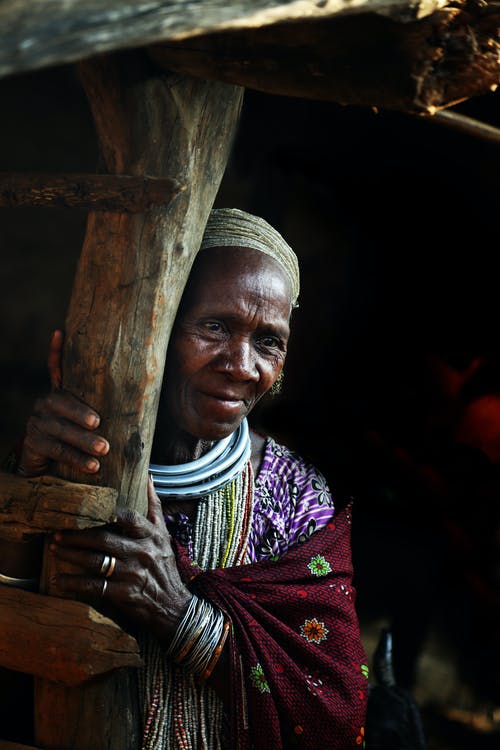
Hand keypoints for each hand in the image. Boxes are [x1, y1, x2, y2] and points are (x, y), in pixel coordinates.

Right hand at [17, 330, 109, 475]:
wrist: (51, 468)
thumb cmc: (82, 440)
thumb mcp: (93, 422)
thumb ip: (106, 407)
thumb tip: (146, 394)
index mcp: (60, 394)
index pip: (56, 369)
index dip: (56, 352)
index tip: (59, 332)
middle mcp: (45, 404)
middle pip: (60, 403)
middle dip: (80, 413)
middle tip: (98, 423)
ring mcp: (37, 422)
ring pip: (60, 429)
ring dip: (83, 441)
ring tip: (103, 449)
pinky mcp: (33, 442)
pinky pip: (56, 450)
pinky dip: (76, 458)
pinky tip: (91, 466)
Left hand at [49, 476, 191, 640]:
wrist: (173, 606)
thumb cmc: (164, 566)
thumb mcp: (164, 535)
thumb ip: (154, 506)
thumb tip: (148, 477)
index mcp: (152, 536)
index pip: (129, 518)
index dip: (107, 512)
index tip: (85, 507)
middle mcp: (143, 553)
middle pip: (104, 539)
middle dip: (77, 536)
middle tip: (57, 533)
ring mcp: (133, 574)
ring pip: (95, 562)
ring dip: (71, 556)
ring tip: (54, 550)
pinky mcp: (124, 593)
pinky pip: (94, 586)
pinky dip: (74, 583)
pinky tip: (60, 580)